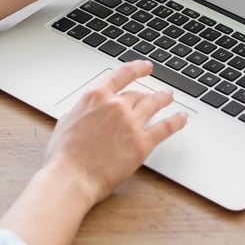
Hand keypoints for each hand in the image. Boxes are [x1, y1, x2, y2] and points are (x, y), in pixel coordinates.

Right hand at [42, 60, 186, 204]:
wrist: (71, 177)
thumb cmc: (63, 155)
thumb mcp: (67, 121)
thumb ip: (83, 110)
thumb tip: (88, 110)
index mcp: (96, 96)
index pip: (122, 75)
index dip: (137, 68)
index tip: (145, 67)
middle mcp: (116, 105)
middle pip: (137, 94)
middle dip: (148, 93)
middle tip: (155, 92)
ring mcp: (131, 123)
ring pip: (153, 104)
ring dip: (163, 99)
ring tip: (169, 97)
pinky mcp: (142, 143)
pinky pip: (165, 127)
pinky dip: (176, 121)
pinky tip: (181, 118)